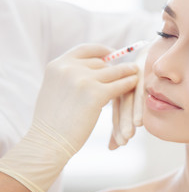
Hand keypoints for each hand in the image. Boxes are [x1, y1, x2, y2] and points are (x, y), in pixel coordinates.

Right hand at [0, 44, 138, 191]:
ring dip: (127, 71)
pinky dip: (129, 83)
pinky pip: (119, 85)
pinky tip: (135, 84)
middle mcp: (69, 68)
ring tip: (135, 72)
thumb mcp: (55, 90)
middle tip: (127, 69)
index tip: (112, 53)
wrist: (48, 142)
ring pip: (113, 71)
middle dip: (114, 67)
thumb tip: (88, 71)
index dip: (101, 51)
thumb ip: (68, 77)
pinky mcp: (96, 94)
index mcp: (57, 65)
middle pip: (101, 62)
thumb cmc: (51, 123)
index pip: (85, 49)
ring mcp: (83, 80)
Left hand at [108, 65, 143, 148]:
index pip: (116, 112)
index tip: (115, 147)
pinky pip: (140, 91)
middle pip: (119, 107)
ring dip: (128, 119)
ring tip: (130, 135)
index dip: (116, 129)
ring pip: (128, 100)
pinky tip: (140, 121)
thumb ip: (124, 121)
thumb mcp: (137, 99)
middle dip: (120, 126)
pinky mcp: (142, 72)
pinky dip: (140, 107)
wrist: (158, 51)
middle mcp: (123, 83)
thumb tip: (111, 148)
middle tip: (122, 143)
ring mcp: (132, 77)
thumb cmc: (151, 79)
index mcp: (119, 90)